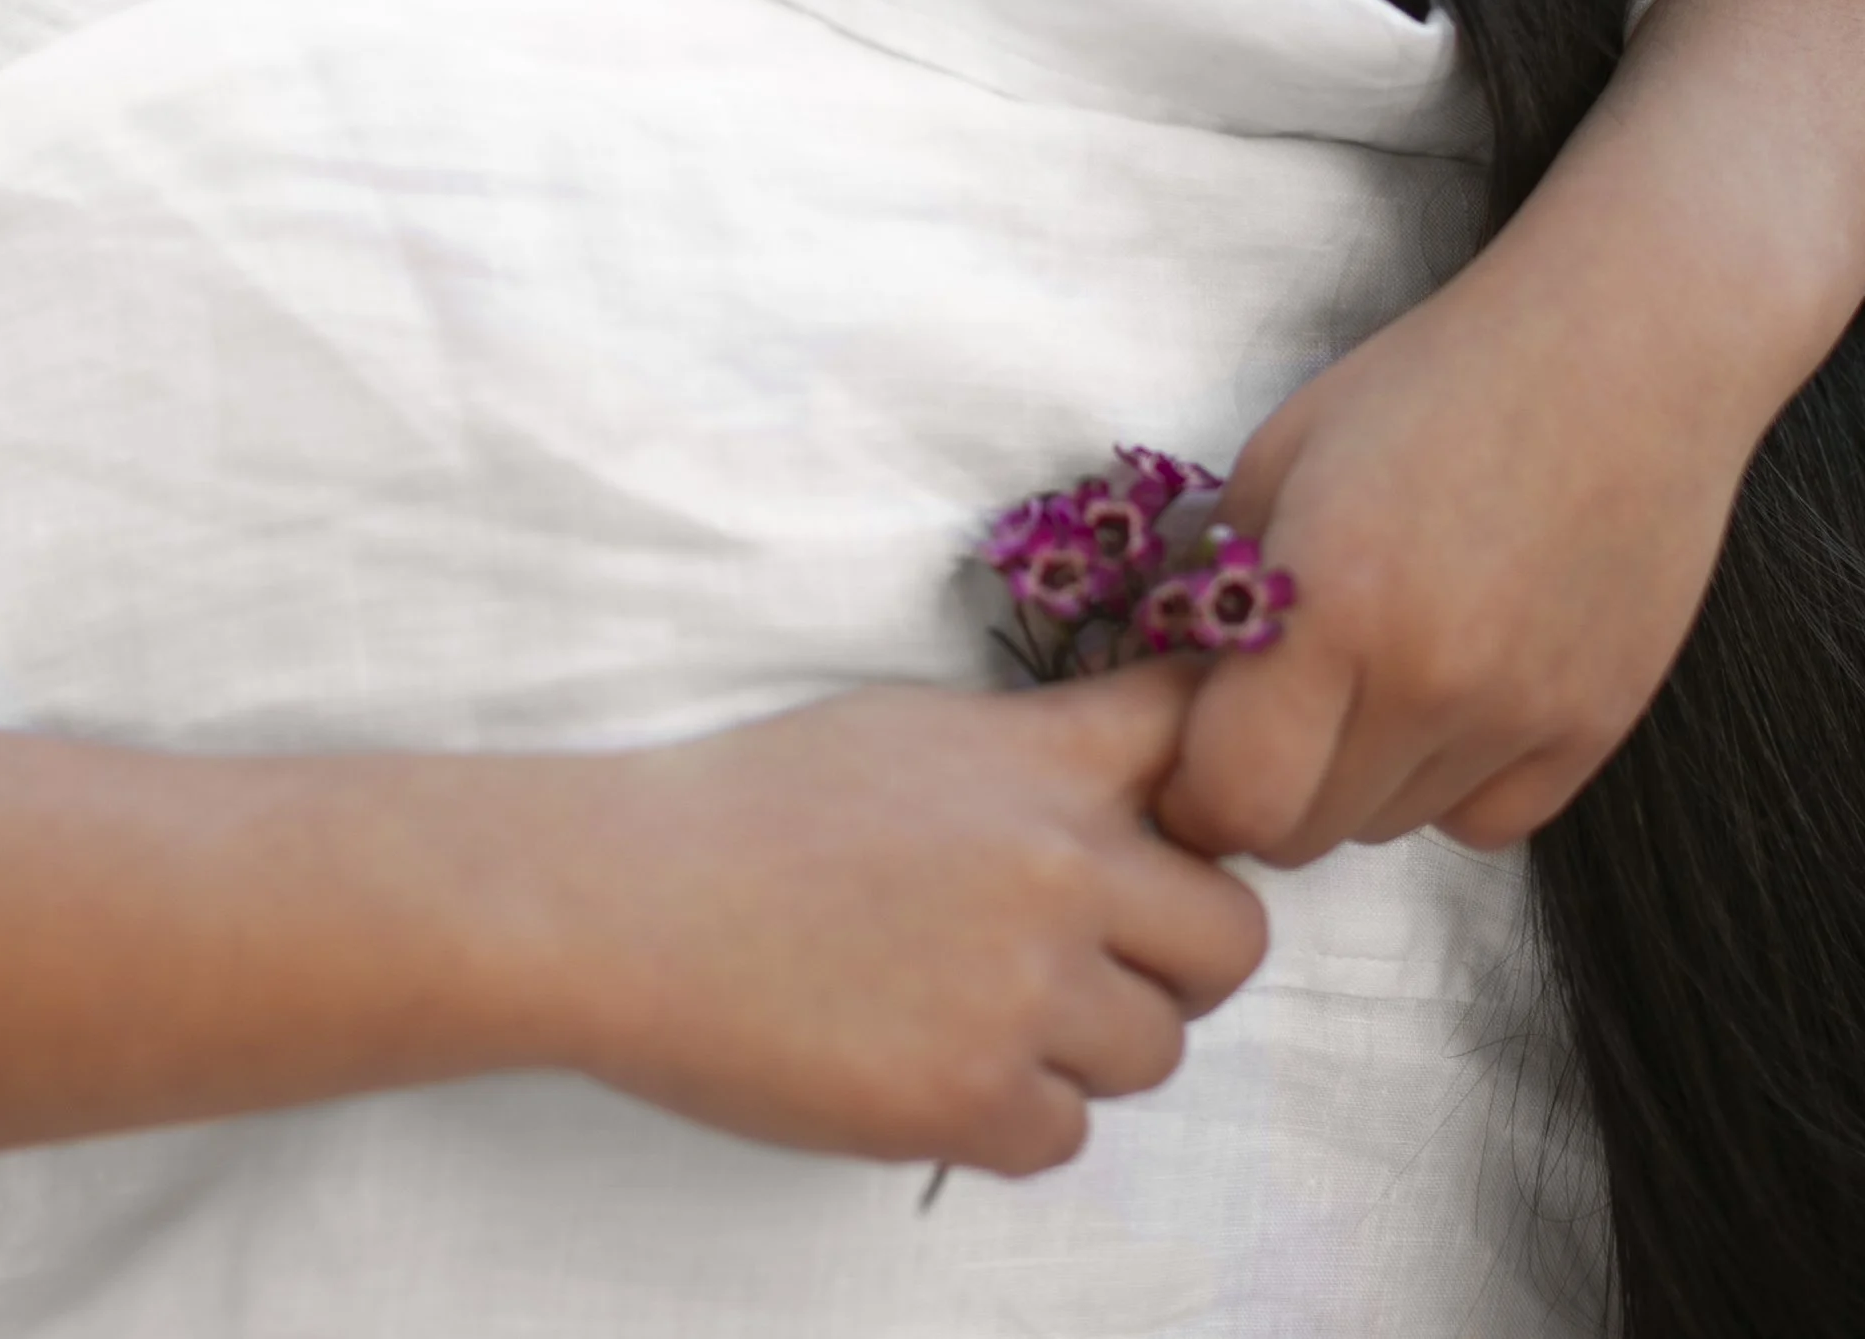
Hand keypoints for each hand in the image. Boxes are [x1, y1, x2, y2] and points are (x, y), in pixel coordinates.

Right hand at [548, 668, 1265, 1174]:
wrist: (628, 903)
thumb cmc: (753, 804)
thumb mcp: (913, 730)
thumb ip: (1038, 756)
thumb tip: (1140, 789)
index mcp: (1040, 759)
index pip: (1207, 736)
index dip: (1217, 776)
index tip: (1189, 811)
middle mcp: (1058, 868)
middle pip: (1235, 934)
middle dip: (1184, 952)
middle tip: (1109, 955)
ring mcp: (1022, 992)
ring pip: (1159, 1048)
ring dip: (1095, 1043)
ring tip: (992, 1011)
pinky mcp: (972, 1101)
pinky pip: (1069, 1134)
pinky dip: (1018, 1115)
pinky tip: (937, 1063)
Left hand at [1155, 0, 1864, 868]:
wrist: (1622, 350)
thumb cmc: (1436, 381)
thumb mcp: (1286, 451)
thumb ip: (1223, 580)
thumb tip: (1181, 679)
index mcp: (1335, 605)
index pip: (1229, 799)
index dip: (1193, 788)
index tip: (1195, 742)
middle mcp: (1429, 682)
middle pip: (1304, 833)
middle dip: (1266, 785)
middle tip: (1274, 706)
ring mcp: (1521, 716)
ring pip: (1390, 826)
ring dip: (1358, 776)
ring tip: (1375, 667)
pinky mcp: (1595, 729)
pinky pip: (1485, 819)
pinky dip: (1451, 780)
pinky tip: (1452, 689)